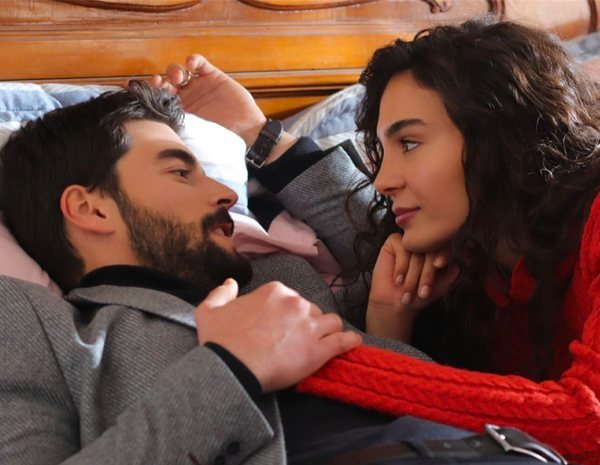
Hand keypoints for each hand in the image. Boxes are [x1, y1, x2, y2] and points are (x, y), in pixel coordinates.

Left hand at [149, 54, 265, 146]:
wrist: (246, 131)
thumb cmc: (222, 138)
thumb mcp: (195, 137)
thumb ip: (178, 131)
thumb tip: (155, 135)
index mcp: (178, 112)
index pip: (158, 100)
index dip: (149, 94)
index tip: (143, 94)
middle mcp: (186, 97)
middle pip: (164, 83)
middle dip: (159, 81)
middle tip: (159, 83)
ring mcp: (198, 85)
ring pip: (178, 71)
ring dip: (174, 71)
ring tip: (179, 77)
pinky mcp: (212, 76)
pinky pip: (199, 63)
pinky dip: (193, 60)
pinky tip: (192, 64)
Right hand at [195, 278, 361, 392]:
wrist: (231, 368)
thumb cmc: (220, 341)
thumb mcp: (209, 311)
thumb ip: (220, 293)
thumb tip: (230, 283)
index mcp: (274, 292)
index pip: (290, 298)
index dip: (285, 313)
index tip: (279, 326)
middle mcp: (296, 303)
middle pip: (311, 309)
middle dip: (306, 322)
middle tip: (295, 339)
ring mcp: (310, 325)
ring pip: (330, 321)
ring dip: (327, 329)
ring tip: (323, 341)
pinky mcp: (319, 350)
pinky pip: (343, 341)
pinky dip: (349, 341)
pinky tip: (352, 343)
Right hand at [367, 233, 458, 340]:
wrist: (396, 304)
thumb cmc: (419, 295)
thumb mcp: (441, 284)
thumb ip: (452, 270)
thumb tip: (462, 254)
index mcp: (438, 251)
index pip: (445, 248)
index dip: (443, 255)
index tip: (438, 265)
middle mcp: (425, 244)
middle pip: (431, 250)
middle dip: (426, 274)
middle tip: (422, 293)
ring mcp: (410, 241)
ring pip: (416, 251)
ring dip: (412, 275)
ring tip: (408, 291)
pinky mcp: (394, 242)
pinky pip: (402, 248)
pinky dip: (401, 266)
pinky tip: (398, 279)